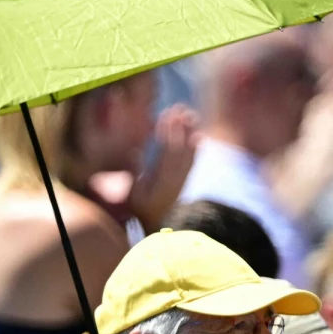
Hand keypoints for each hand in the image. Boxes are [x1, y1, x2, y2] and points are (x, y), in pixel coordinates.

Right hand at [128, 105, 199, 230]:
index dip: (167, 131)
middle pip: (179, 146)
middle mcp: (175, 176)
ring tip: (191, 115)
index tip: (167, 114)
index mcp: (161, 177)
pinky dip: (197, 148)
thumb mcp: (133, 193)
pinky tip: (199, 136)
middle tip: (180, 107)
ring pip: (189, 152)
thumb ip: (135, 173)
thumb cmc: (141, 209)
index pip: (166, 149)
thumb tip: (136, 152)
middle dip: (179, 126)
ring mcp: (182, 178)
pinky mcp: (185, 180)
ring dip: (190, 133)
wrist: (160, 226)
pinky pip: (193, 161)